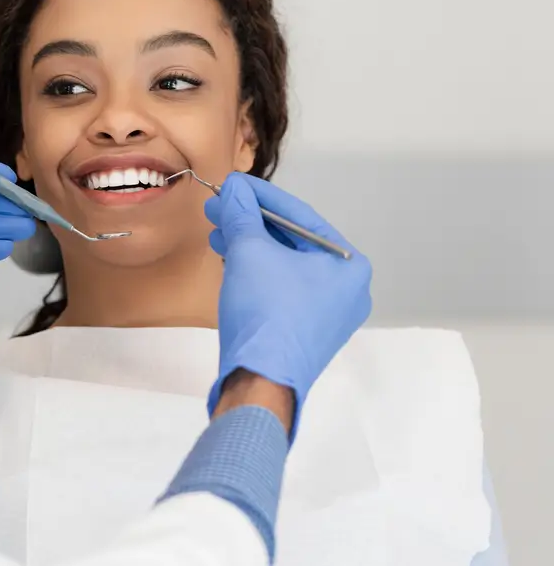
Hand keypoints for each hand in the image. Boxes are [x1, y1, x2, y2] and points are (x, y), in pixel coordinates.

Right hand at [205, 172, 371, 438]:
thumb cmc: (266, 311)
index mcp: (349, 265)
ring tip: (217, 234)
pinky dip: (257, 273)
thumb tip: (233, 189)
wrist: (260, 382)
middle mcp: (347, 289)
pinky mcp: (306, 333)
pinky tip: (230, 262)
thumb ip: (242, 214)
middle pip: (292, 241)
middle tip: (217, 209)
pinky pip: (283, 290)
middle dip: (250, 223)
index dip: (260, 196)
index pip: (299, 216)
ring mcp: (328, 314)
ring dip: (249, 247)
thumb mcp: (249, 252)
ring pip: (284, 266)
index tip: (232, 184)